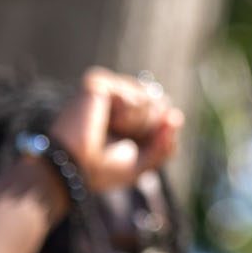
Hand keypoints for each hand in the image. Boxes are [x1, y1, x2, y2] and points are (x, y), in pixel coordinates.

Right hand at [47, 67, 183, 193]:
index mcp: (126, 114)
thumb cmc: (102, 170)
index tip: (137, 146)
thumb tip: (177, 116)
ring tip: (112, 130)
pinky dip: (128, 114)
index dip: (161, 131)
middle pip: (160, 103)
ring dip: (139, 123)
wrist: (74, 170)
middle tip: (121, 138)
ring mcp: (106, 88)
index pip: (163, 111)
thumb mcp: (144, 162)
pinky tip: (107, 121)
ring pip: (150, 98)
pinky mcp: (97, 83)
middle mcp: (116, 98)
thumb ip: (165, 143)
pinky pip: (134, 95)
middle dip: (150, 127)